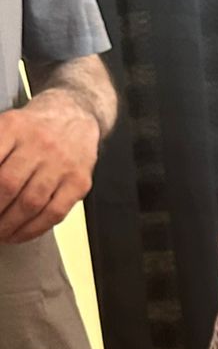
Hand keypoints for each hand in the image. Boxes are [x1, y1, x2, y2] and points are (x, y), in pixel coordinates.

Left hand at [0, 91, 100, 244]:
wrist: (77, 114)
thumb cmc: (34, 126)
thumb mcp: (5, 126)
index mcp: (13, 127)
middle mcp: (39, 144)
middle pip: (7, 185)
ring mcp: (62, 164)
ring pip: (31, 203)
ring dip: (10, 224)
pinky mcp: (79, 182)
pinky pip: (55, 213)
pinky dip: (34, 229)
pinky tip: (20, 234)